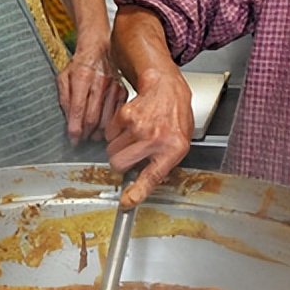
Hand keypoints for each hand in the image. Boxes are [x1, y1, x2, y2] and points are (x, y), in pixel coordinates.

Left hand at [56, 40, 126, 144]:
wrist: (100, 50)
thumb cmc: (79, 65)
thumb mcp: (63, 77)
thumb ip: (63, 98)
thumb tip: (68, 120)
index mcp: (82, 77)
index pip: (78, 109)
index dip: (75, 129)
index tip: (72, 140)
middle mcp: (100, 82)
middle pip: (92, 118)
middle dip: (85, 133)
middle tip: (80, 140)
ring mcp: (114, 87)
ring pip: (106, 119)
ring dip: (97, 132)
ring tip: (90, 136)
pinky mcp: (123, 91)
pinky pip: (118, 115)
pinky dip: (111, 125)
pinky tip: (103, 128)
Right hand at [104, 68, 192, 208]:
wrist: (166, 87)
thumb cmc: (175, 116)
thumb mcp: (179, 142)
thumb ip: (162, 164)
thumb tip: (139, 187)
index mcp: (172, 149)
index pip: (152, 177)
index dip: (136, 192)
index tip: (126, 202)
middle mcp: (155, 139)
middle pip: (119, 164)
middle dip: (120, 163)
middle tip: (130, 154)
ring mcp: (139, 127)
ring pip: (112, 150)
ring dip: (118, 147)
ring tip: (134, 136)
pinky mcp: (125, 116)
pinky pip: (109, 134)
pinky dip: (115, 132)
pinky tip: (130, 125)